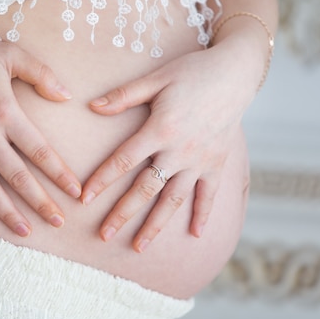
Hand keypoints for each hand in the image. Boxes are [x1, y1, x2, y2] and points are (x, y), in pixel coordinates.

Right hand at [0, 35, 80, 235]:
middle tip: (59, 223)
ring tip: (24, 232)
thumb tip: (67, 96)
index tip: (77, 192)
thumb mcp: (9, 54)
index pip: (40, 151)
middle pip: (19, 177)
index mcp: (7, 113)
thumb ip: (41, 73)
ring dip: (6, 212)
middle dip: (41, 202)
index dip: (60, 174)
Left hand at [82, 43, 256, 251]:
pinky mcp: (217, 163)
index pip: (123, 161)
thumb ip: (124, 96)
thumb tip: (92, 106)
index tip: (84, 199)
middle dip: (122, 213)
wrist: (235, 74)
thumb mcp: (156, 78)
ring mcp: (199, 160)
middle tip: (104, 236)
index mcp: (159, 129)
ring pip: (173, 199)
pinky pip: (209, 194)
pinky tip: (195, 235)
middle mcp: (178, 151)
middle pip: (145, 189)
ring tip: (139, 246)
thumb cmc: (191, 72)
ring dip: (155, 225)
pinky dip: (202, 214)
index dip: (102, 180)